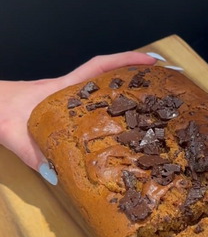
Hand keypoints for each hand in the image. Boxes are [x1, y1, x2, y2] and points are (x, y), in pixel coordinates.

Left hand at [0, 50, 162, 182]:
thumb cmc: (1, 112)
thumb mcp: (17, 136)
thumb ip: (35, 156)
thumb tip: (56, 176)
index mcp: (64, 89)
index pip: (99, 67)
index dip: (126, 60)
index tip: (151, 61)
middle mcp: (70, 90)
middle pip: (108, 75)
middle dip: (136, 76)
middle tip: (162, 85)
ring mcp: (66, 97)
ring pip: (101, 89)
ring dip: (124, 91)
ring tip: (149, 105)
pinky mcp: (61, 108)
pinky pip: (90, 103)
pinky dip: (106, 107)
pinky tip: (116, 124)